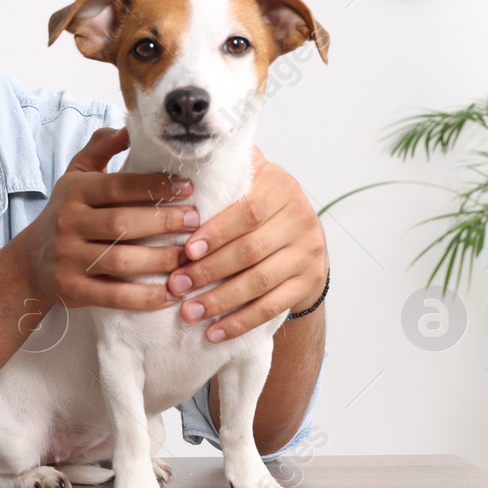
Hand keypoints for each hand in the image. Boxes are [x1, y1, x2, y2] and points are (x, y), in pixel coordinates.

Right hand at [22, 127, 197, 312]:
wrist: (31, 263)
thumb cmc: (67, 214)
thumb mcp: (76, 176)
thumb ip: (101, 149)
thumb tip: (130, 127)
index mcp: (73, 192)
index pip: (117, 185)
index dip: (154, 186)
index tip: (187, 188)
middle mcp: (68, 223)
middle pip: (122, 223)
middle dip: (164, 222)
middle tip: (197, 220)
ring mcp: (68, 258)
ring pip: (121, 261)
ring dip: (160, 260)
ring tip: (189, 256)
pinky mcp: (73, 289)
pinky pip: (115, 295)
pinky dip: (145, 297)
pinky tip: (171, 293)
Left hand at [168, 147, 328, 341]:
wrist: (302, 239)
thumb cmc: (256, 208)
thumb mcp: (247, 181)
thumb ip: (222, 172)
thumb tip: (177, 155)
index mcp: (280, 186)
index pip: (246, 212)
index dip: (215, 233)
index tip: (186, 251)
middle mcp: (301, 216)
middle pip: (251, 250)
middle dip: (209, 271)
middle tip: (176, 286)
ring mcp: (310, 250)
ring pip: (260, 281)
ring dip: (221, 300)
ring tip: (189, 312)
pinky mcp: (311, 280)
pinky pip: (273, 306)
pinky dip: (242, 321)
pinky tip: (215, 332)